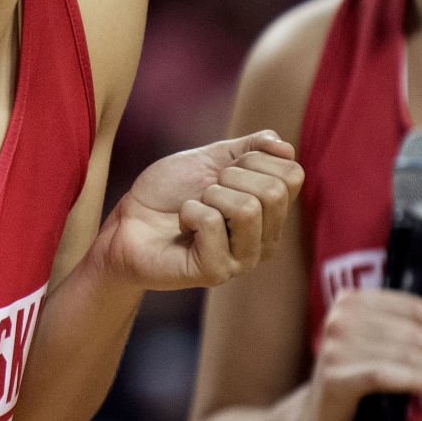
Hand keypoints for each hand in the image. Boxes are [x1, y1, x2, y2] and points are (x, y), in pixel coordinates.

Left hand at [95, 131, 303, 291]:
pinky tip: (182, 226)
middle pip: (274, 192)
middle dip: (230, 177)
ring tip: (194, 207)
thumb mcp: (214, 158)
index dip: (254, 159)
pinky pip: (212, 222)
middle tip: (206, 190)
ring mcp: (243, 260)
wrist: (129, 222)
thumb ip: (252, 148)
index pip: (292, 174)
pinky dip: (188, 212)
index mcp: (272, 213)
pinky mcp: (216, 272)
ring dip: (209, 196)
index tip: (225, 170)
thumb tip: (285, 148)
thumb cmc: (170, 192)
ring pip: (247, 208)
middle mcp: (266, 241)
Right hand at [302, 288, 421, 420]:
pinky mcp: (336, 378)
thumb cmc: (358, 379)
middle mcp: (340, 318)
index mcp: (351, 300)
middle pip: (415, 332)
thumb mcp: (385, 344)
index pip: (416, 306)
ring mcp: (335, 348)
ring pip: (408, 355)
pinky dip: (418, 383)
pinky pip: (388, 375)